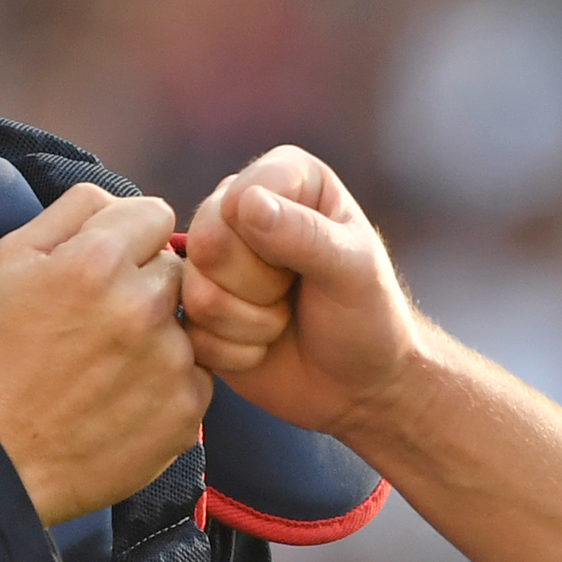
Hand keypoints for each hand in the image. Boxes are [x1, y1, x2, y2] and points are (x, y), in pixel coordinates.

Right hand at [0, 183, 207, 522]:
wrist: (4, 458)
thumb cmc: (3, 355)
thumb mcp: (12, 262)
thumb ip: (72, 211)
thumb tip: (117, 198)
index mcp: (97, 260)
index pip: (157, 214)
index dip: (132, 238)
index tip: (110, 267)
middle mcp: (143, 305)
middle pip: (177, 267)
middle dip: (148, 285)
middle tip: (106, 322)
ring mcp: (171, 360)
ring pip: (192, 321)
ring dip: (162, 335)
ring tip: (113, 365)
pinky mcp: (187, 408)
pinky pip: (198, 373)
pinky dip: (170, 382)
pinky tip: (127, 397)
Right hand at [184, 147, 429, 443]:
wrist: (359, 385)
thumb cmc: (368, 317)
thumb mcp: (352, 271)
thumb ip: (303, 234)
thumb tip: (245, 203)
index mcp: (283, 177)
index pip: (237, 200)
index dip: (267, 245)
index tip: (310, 264)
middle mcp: (239, 208)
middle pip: (207, 243)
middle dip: (259, 288)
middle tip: (293, 295)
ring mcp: (212, 261)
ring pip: (197, 293)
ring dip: (250, 324)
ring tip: (282, 320)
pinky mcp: (195, 310)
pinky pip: (192, 333)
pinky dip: (236, 352)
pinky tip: (262, 345)